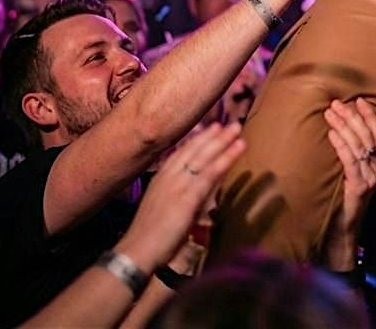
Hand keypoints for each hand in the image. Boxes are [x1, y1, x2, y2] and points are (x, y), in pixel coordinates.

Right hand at [118, 122, 244, 271]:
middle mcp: (169, 176)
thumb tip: (198, 189)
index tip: (212, 127)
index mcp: (160, 178)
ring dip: (223, 142)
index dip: (198, 139)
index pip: (182, 152)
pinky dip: (225, 159)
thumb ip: (179, 195)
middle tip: (231, 124)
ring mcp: (178, 184)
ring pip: (204, 157)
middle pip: (195, 150)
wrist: (136, 251)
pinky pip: (210, 173)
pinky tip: (237, 149)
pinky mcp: (187, 196)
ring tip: (238, 129)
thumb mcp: (162, 207)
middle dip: (214, 135)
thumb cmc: (148, 235)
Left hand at [323, 98, 375, 252]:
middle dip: (352, 117)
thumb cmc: (342, 202)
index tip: (359, 99)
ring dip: (344, 126)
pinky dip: (341, 145)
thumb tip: (338, 131)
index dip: (370, 116)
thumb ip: (350, 157)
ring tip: (330, 113)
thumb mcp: (350, 176)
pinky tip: (332, 134)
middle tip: (336, 103)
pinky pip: (351, 161)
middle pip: (368, 136)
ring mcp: (370, 178)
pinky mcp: (360, 188)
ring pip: (359, 145)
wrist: (342, 234)